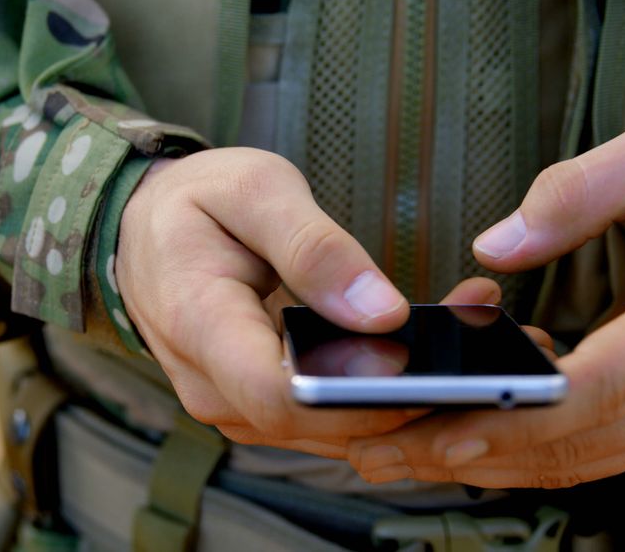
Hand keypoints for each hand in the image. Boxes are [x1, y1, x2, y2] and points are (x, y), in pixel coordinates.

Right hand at [116, 148, 500, 456]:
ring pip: (326, 433)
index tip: (422, 365)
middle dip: (400, 400)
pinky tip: (419, 355)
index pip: (278, 395)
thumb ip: (314, 247)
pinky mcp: (256, 408)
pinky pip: (320, 419)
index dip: (358, 395)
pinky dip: (372, 396)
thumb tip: (382, 312)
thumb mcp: (253, 190)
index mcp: (200, 325)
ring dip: (396, 400)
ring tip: (462, 339)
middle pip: (315, 427)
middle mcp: (213, 385)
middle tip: (479, 351)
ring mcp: (233, 404)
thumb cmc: (195, 205)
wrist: (145, 235)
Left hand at [347, 112, 624, 486]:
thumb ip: (581, 191)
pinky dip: (529, 453)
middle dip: (468, 453)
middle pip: (574, 443)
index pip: (600, 386)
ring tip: (405, 451)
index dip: (514, 416)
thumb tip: (497, 245)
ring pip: (582, 462)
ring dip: (488, 463)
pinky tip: (472, 436)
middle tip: (381, 450)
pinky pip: (600, 453)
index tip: (442, 426)